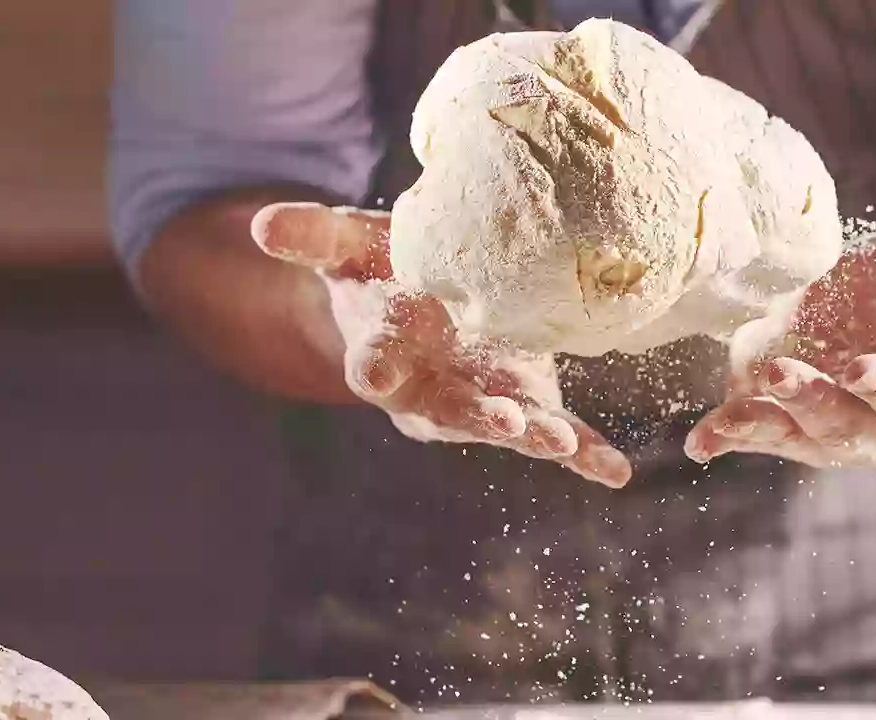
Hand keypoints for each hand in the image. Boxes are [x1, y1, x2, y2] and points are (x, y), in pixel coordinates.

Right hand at [251, 203, 632, 486]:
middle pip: (449, 408)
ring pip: (507, 425)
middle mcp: (429, 391)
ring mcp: (480, 403)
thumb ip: (312, 237)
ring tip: (563, 444)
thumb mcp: (346, 245)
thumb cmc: (379, 269)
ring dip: (535, 435)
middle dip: (476, 415)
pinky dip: (586, 453)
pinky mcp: (526, 404)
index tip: (378, 368)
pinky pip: (557, 434)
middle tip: (505, 422)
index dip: (375, 364)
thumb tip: (260, 223)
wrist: (420, 302)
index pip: (373, 362)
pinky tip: (615, 470)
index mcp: (382, 351)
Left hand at [685, 225, 875, 467]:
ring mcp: (815, 426)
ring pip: (797, 441)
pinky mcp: (769, 416)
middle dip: (816, 407)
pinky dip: (724, 438)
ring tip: (731, 417)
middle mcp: (868, 421)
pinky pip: (748, 437)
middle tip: (784, 375)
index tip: (861, 369)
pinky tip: (701, 441)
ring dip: (765, 428)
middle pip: (849, 433)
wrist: (848, 293)